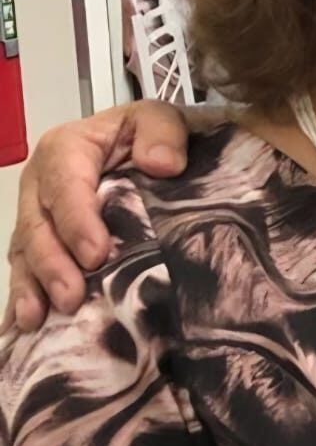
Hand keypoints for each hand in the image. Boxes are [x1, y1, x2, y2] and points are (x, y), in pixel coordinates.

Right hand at [5, 101, 189, 331]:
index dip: (76, 221)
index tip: (96, 255)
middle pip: (38, 226)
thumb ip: (162, 133)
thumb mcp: (160, 118)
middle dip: (51, 265)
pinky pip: (25, 268)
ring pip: (25, 252)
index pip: (65, 186)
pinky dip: (23, 297)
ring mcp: (36, 214)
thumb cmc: (148, 134)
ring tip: (37, 320)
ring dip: (31, 287)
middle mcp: (41, 183)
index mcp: (65, 149)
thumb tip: (162, 164)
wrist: (143, 145)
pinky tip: (23, 326)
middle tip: (70, 298)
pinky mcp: (39, 239)